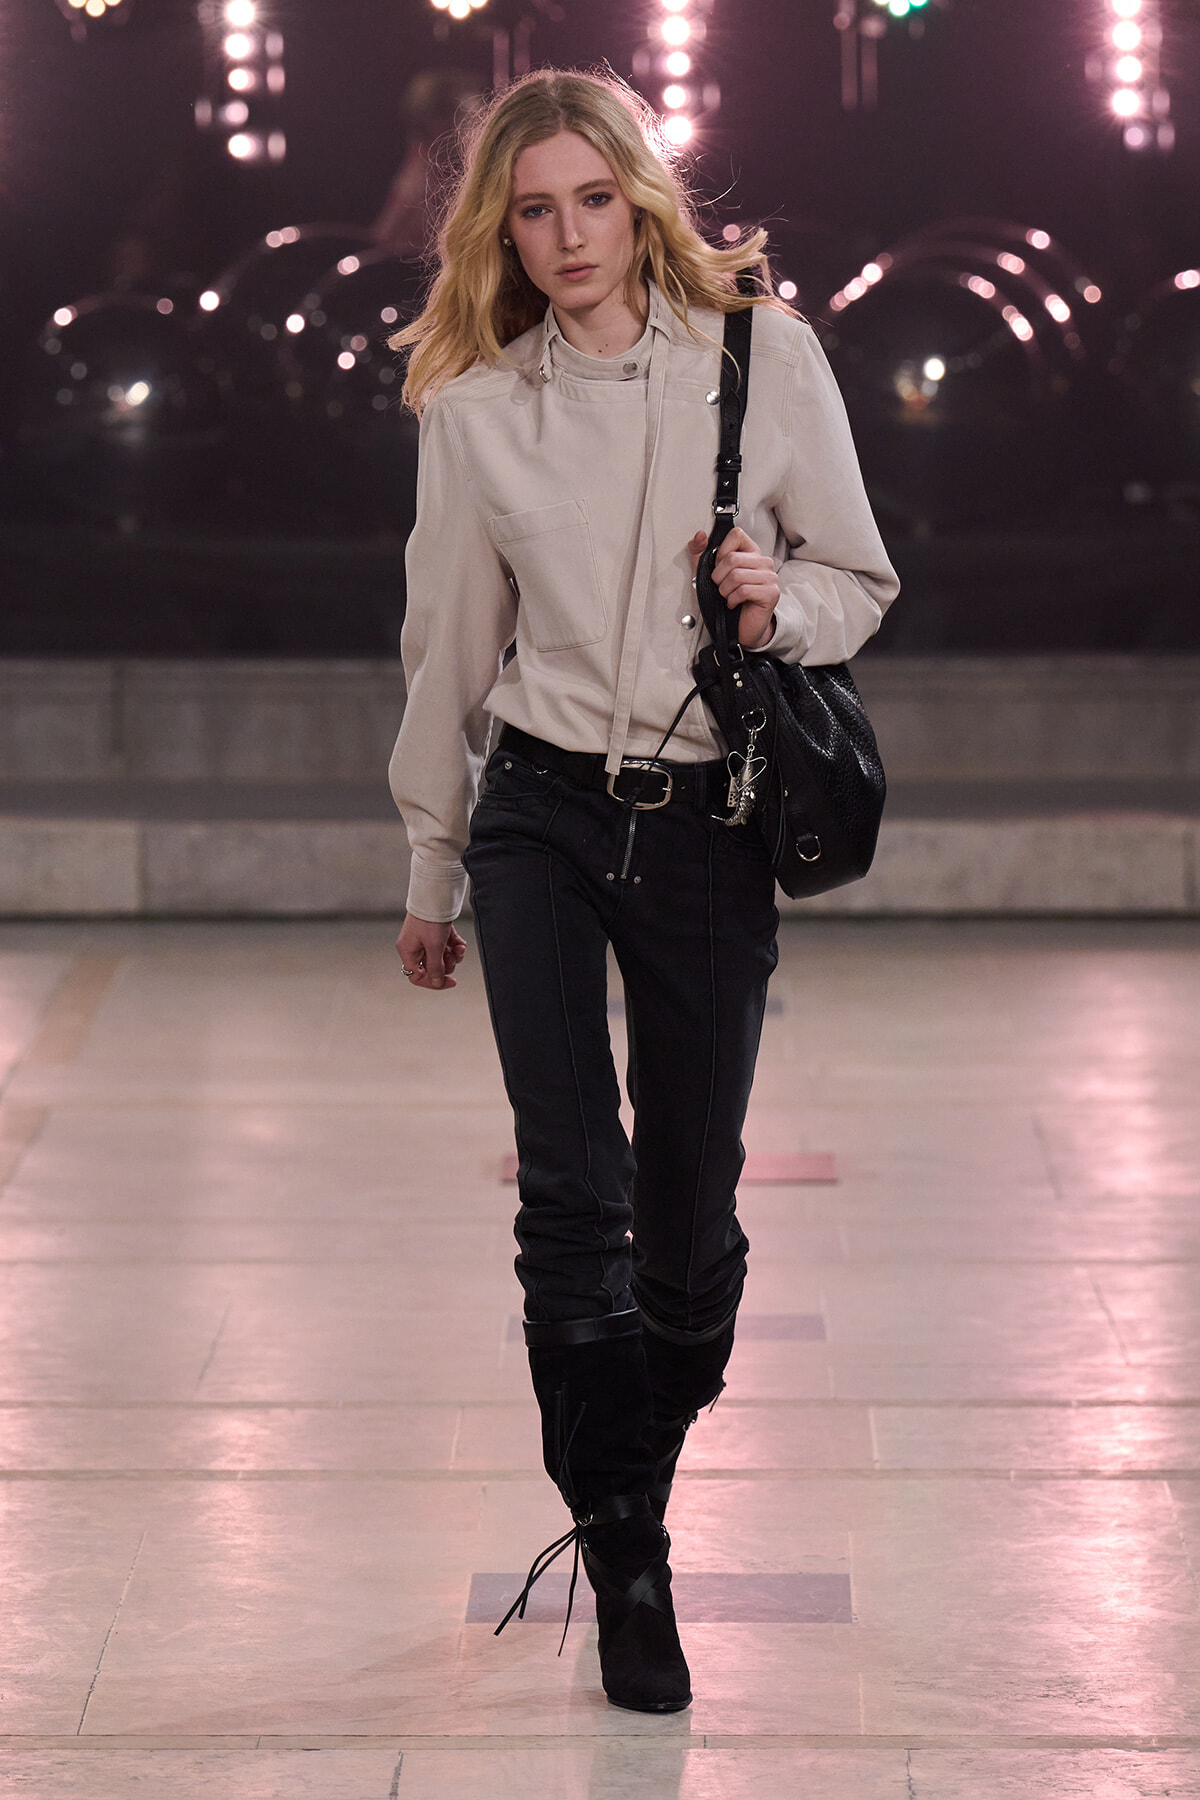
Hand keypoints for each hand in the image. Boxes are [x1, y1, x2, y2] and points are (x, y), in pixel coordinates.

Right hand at [396, 913, 466, 990]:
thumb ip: (435, 967)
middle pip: (432, 967)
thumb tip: (437, 983)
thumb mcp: (434, 947)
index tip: (451, 981)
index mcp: (408, 951)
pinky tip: (461, 943)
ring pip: (442, 957)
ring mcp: (426, 939)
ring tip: (459, 949)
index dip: (434, 982)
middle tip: (453, 958)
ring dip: (453, 956)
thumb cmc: (430, 920)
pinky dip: (455, 946)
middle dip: (446, 965)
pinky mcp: (437, 932)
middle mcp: (415, 946)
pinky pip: (447, 946)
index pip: (417, 977)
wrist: (437, 894)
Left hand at [688, 527, 778, 648]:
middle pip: (732, 558)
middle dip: (719, 577)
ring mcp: (770, 577)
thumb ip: (700, 552)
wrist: (741, 626)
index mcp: (751, 552)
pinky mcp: (771, 593)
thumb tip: (700, 535)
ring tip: (728, 596)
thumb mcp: (708, 572)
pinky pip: (744, 591)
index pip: (736, 535)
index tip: (720, 566)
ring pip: (736, 576)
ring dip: (725, 590)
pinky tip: (734, 603)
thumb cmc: (728, 598)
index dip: (721, 552)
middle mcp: (764, 562)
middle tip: (722, 587)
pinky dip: (732, 600)